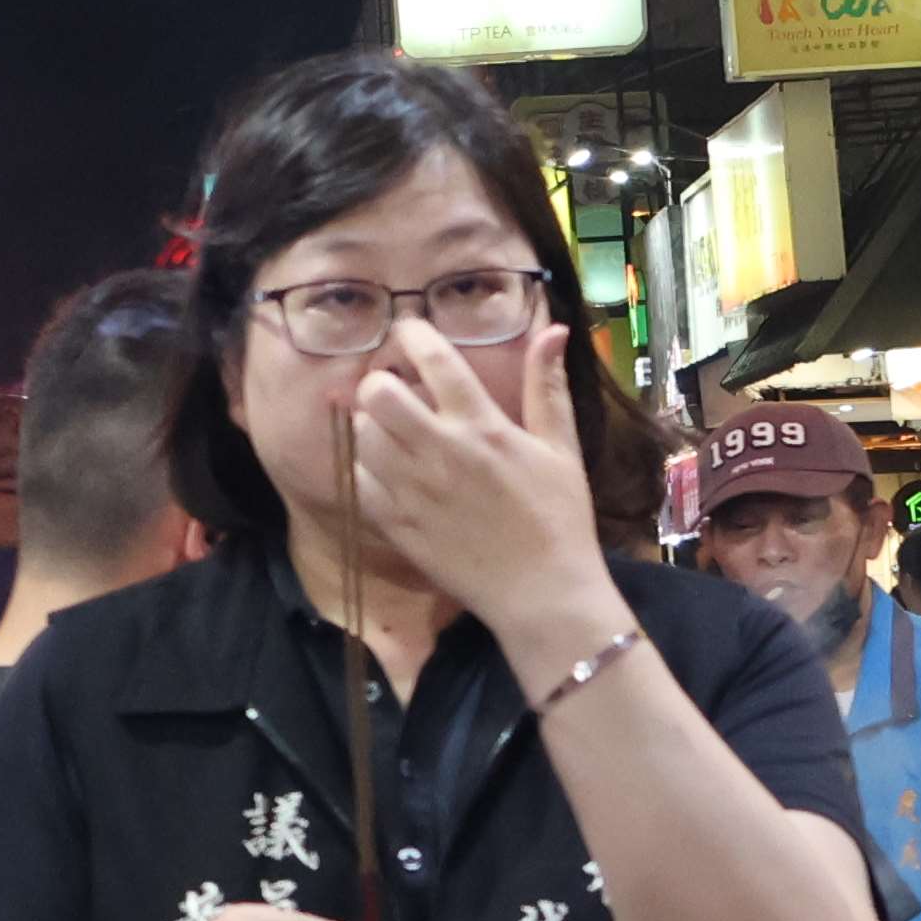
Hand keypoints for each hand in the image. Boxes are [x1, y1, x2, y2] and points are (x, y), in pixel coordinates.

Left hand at [341, 317, 606, 642]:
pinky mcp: (396, 523)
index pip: (434, 360)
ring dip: (371, 424)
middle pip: (377, 393)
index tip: (410, 332)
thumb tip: (552, 329)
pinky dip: (366, 468)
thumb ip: (548, 387)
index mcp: (483, 427)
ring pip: (361, 434)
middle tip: (397, 391)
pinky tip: (388, 470)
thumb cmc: (559, 516)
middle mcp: (440, 452)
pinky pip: (359, 479)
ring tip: (393, 431)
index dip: (412, 334)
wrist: (543, 592)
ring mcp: (412, 489)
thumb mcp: (562, 448)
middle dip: (381, 382)